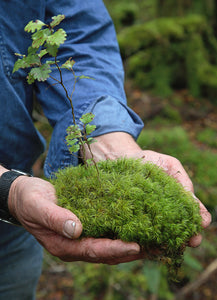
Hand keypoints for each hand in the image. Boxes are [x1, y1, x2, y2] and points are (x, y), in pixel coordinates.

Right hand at [7, 174, 145, 263]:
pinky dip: (122, 232)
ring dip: (130, 244)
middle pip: (107, 253)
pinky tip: (137, 225)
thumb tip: (75, 228)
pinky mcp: (86, 227)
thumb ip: (54, 217)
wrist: (25, 196)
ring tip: (153, 240)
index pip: (93, 250)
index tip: (136, 246)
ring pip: (109, 245)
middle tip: (155, 246)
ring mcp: (81, 238)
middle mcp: (75, 245)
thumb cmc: (29, 200)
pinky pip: (107, 233)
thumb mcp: (38, 206)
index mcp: (63, 245)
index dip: (115, 249)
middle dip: (130, 251)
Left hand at [84, 132, 211, 246]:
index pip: (193, 214)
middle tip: (193, 241)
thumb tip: (194, 201)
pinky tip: (147, 241)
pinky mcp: (131, 221)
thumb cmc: (150, 161)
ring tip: (173, 244)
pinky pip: (138, 232)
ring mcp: (149, 219)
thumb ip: (182, 181)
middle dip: (188, 237)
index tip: (203, 224)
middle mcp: (166, 214)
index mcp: (178, 201)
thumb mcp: (170, 165)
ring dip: (168, 242)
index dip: (199, 220)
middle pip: (180, 230)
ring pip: (160, 236)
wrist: (124, 160)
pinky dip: (144, 238)